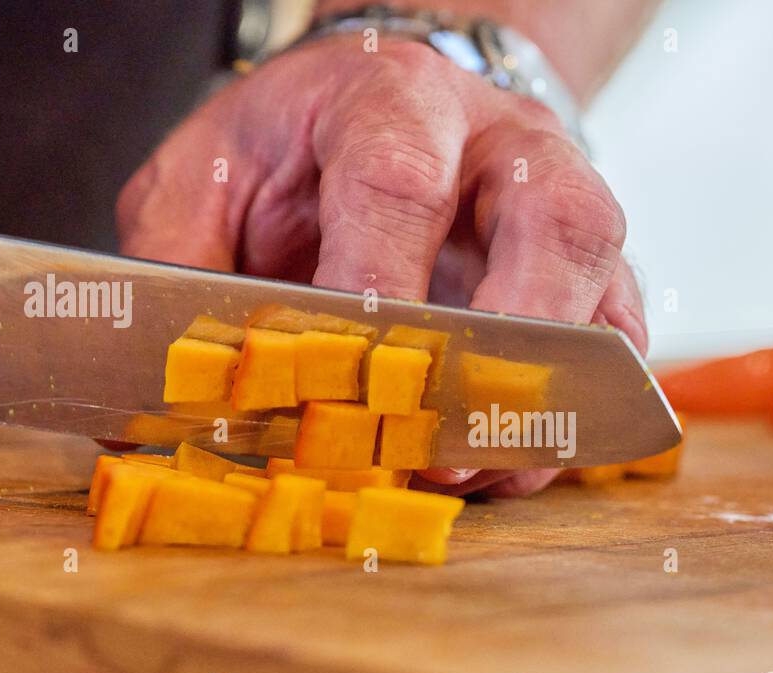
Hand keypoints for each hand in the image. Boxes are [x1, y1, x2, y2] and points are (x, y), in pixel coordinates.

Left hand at [117, 36, 645, 496]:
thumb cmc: (299, 151)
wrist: (395, 111)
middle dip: (508, 343)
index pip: (401, 183)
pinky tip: (509, 461)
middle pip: (557, 222)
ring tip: (476, 471)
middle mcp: (503, 145)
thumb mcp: (207, 177)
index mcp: (396, 100)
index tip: (344, 382)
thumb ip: (178, 266)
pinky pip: (616, 340)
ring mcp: (563, 203)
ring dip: (545, 398)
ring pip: (606, 288)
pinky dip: (569, 413)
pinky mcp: (592, 267)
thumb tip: (157, 394)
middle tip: (443, 442)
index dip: (380, 288)